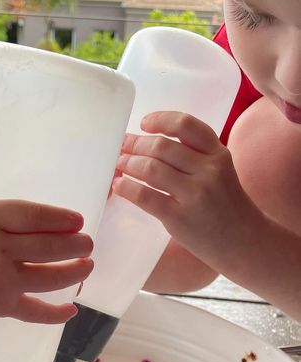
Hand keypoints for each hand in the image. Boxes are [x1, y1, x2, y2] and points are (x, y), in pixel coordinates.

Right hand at [0, 160, 92, 331]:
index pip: (33, 215)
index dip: (60, 217)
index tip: (77, 220)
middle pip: (49, 246)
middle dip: (75, 244)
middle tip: (88, 243)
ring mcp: (2, 280)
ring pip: (49, 276)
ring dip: (74, 272)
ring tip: (87, 266)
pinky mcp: (0, 307)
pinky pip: (35, 312)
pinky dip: (55, 313)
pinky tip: (71, 310)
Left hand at [113, 111, 262, 271]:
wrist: (243, 242)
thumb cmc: (225, 206)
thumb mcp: (220, 172)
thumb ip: (195, 156)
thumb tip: (149, 144)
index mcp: (218, 154)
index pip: (186, 125)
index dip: (161, 120)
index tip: (143, 124)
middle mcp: (209, 170)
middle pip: (162, 147)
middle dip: (135, 144)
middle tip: (121, 147)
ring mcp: (195, 194)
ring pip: (151, 169)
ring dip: (128, 164)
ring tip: (118, 164)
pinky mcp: (180, 218)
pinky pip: (145, 196)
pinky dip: (126, 188)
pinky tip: (118, 186)